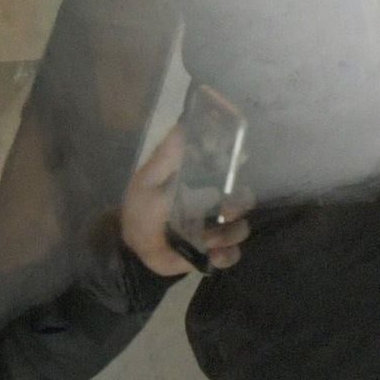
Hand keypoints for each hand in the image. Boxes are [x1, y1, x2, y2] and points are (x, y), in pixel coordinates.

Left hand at [121, 127, 249, 278]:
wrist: (134, 249)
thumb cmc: (140, 210)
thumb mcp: (149, 180)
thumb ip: (167, 156)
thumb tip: (183, 123)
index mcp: (202, 182)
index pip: (229, 167)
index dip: (238, 162)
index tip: (240, 160)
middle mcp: (215, 202)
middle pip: (245, 199)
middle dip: (239, 205)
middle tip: (225, 212)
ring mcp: (218, 228)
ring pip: (241, 228)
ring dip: (228, 235)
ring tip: (207, 241)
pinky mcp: (216, 251)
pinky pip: (233, 254)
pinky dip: (226, 256)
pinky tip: (212, 257)